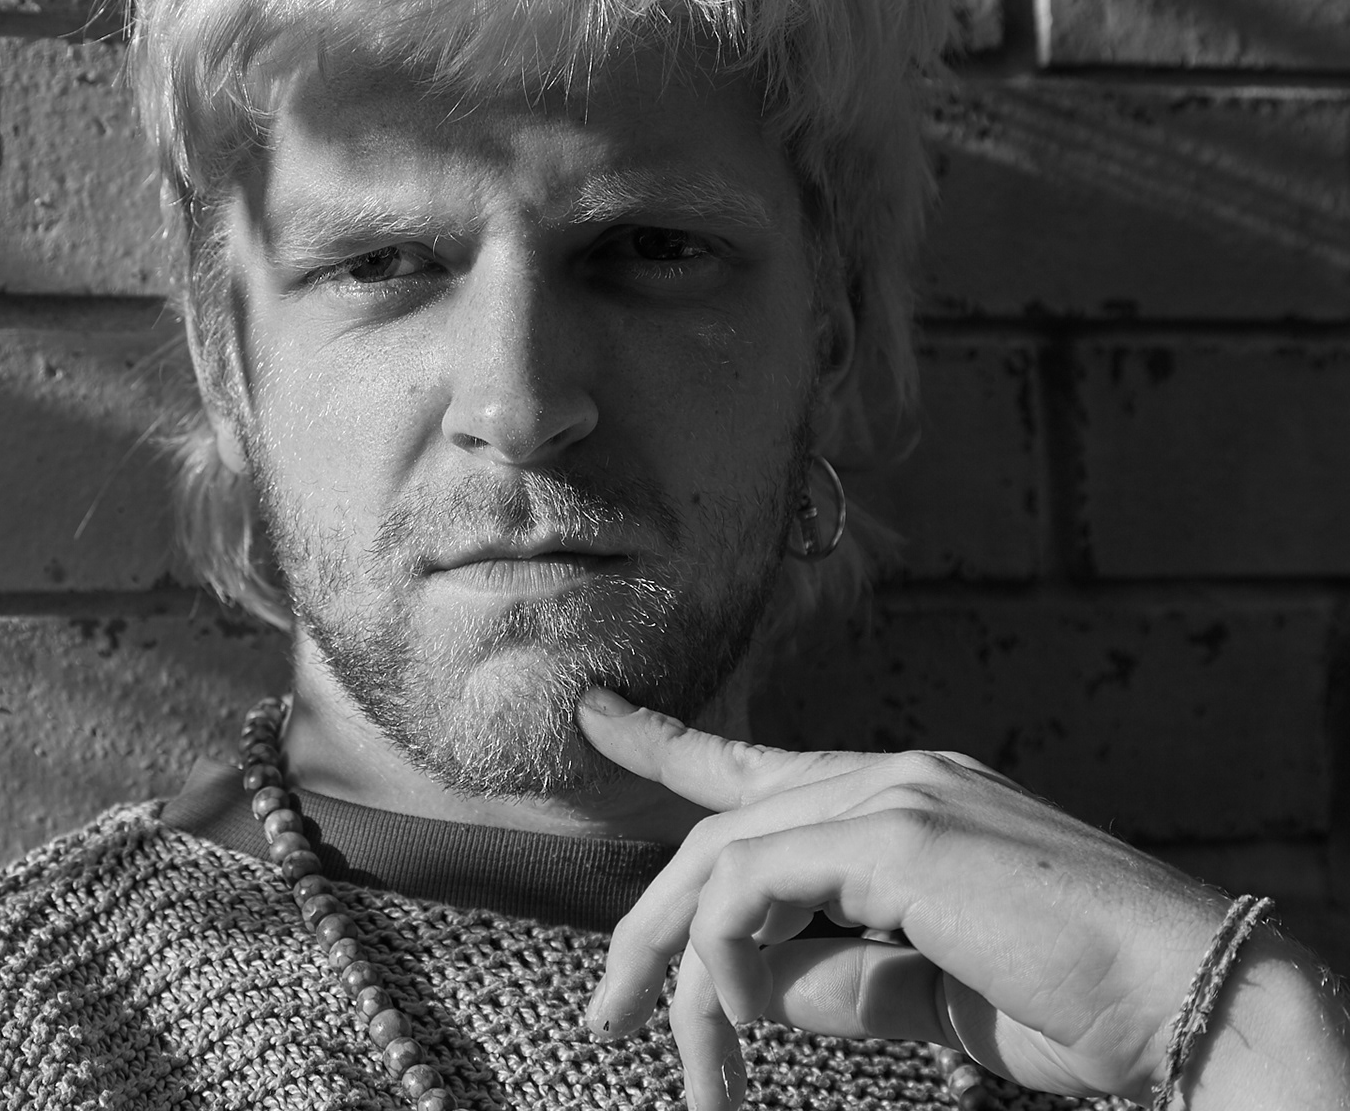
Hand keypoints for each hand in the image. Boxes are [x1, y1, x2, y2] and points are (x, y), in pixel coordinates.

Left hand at [576, 688, 1230, 1109]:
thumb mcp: (926, 992)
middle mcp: (894, 776)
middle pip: (721, 832)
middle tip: (606, 1016)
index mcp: (904, 799)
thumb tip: (746, 985)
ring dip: (684, 970)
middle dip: (648, 927)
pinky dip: (731, 956)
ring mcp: (898, 794)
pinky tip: (748, 1023)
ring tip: (686, 1070)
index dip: (669, 743)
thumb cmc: (1076, 1004)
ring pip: (725, 861)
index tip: (597, 717)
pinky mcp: (901, 833)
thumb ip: (835, 976)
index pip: (759, 766)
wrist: (1190, 1002)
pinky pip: (755, 885)